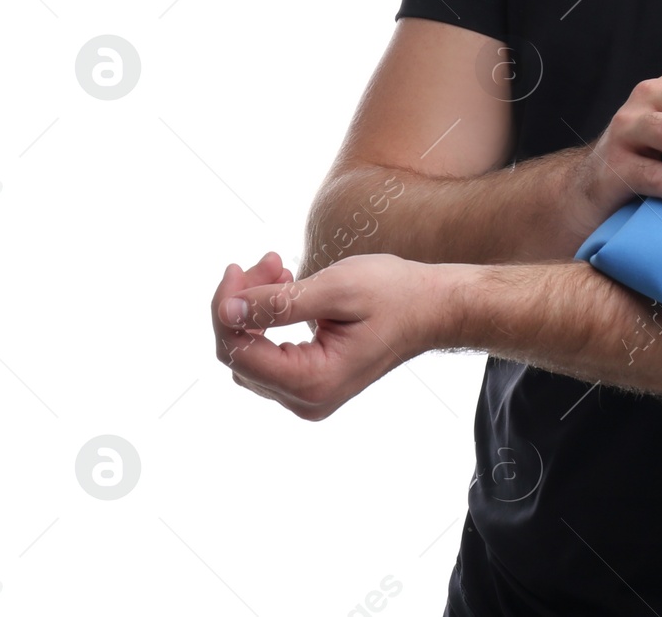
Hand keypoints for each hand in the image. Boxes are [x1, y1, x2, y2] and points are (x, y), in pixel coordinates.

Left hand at [213, 251, 445, 419]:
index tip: (237, 267)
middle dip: (242, 305)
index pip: (238, 351)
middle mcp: (306, 401)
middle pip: (241, 356)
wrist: (434, 309)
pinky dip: (269, 323)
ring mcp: (310, 397)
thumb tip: (227, 309)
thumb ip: (279, 303)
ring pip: (253, 356)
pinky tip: (286, 290)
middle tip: (268, 260)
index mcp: (312, 382)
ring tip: (279, 269)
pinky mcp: (314, 384)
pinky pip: (272, 358)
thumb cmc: (395, 294)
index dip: (226, 307)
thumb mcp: (337, 289)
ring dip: (255, 312)